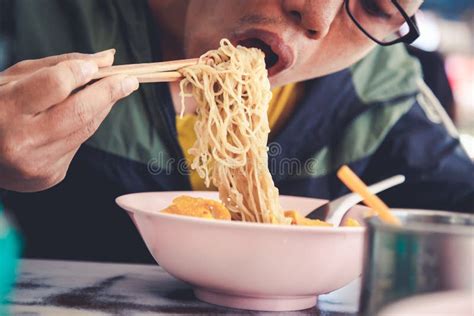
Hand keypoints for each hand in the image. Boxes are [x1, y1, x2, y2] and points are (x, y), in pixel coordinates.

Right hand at [0, 50, 138, 191]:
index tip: (104, 65)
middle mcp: (22, 143)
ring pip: (85, 129)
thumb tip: (107, 58)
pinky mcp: (50, 177)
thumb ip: (58, 66)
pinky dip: (80, 128)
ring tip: (109, 92)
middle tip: (130, 80)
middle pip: (81, 112)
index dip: (82, 72)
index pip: (55, 86)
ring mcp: (38, 164)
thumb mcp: (13, 79)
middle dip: (110, 93)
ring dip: (101, 109)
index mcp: (4, 110)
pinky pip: (77, 144)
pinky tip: (70, 121)